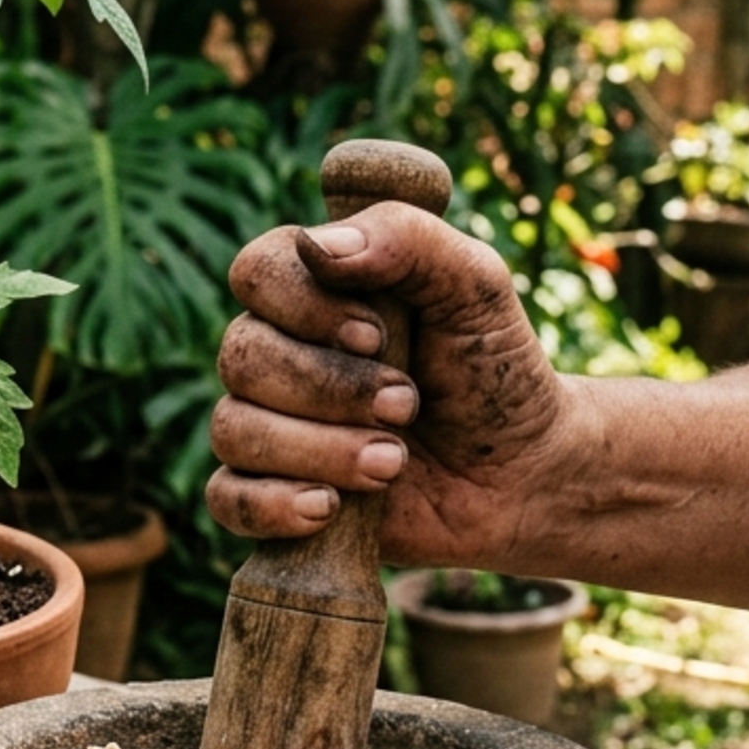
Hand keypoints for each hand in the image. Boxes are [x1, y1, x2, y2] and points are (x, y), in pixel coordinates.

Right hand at [207, 204, 577, 561]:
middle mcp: (277, 352)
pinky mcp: (270, 495)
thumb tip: (317, 247)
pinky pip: (227, 500)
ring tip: (394, 463)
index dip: (304, 306)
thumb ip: (407, 239)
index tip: (376, 336)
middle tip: (408, 405)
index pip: (255, 272)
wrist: (521, 472)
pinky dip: (272, 506)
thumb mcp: (474, 286)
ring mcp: (268, 425)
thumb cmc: (494, 368)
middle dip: (330, 389)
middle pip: (242, 357)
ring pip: (234, 429)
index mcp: (313, 288)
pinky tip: (328, 509)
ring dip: (320, 449)